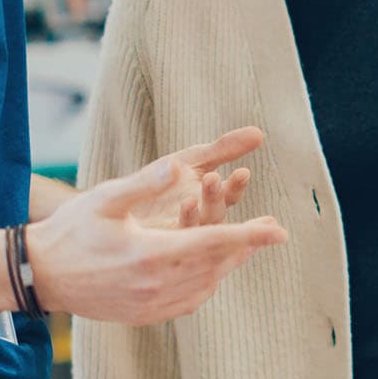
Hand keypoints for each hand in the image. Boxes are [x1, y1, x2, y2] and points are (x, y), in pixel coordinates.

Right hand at [27, 136, 286, 323]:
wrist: (40, 276)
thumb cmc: (69, 232)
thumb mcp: (105, 199)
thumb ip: (145, 183)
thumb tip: (180, 167)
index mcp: (150, 254)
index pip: (212, 243)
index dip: (249, 236)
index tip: (279, 230)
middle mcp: (155, 285)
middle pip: (217, 267)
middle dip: (246, 248)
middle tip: (271, 232)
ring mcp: (150, 305)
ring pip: (206, 286)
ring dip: (228, 266)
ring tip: (246, 247)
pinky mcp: (144, 316)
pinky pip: (188, 302)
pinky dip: (207, 284)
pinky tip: (212, 270)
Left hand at [117, 128, 260, 229]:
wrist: (118, 203)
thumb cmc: (158, 180)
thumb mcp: (191, 159)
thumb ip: (224, 148)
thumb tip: (259, 133)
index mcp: (210, 202)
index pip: (230, 195)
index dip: (237, 186)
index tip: (242, 172)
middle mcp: (199, 222)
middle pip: (216, 214)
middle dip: (218, 197)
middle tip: (215, 179)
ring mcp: (180, 236)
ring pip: (197, 229)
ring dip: (198, 212)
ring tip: (194, 194)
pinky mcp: (158, 245)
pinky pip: (174, 239)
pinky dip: (179, 224)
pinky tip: (179, 206)